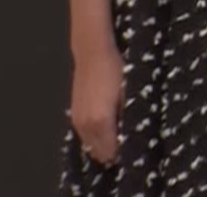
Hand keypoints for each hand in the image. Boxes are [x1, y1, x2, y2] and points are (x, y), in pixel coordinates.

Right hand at [69, 47, 123, 164]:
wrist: (92, 54)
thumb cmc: (115, 71)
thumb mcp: (128, 94)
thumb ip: (127, 118)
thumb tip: (129, 135)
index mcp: (101, 121)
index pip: (111, 151)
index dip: (122, 152)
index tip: (132, 147)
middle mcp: (86, 126)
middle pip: (98, 152)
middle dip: (111, 152)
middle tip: (124, 143)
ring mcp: (77, 122)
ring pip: (89, 146)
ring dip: (101, 146)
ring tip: (115, 136)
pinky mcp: (73, 116)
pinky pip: (84, 137)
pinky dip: (93, 138)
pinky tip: (104, 130)